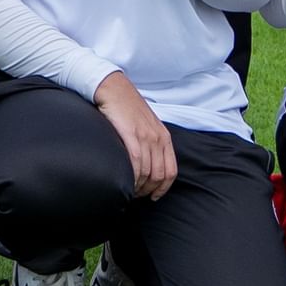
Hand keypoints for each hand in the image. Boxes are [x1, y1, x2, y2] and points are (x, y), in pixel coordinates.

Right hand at [93, 72, 176, 200]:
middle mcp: (158, 138)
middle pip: (159, 175)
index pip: (171, 171)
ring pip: (148, 173)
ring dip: (139, 186)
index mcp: (164, 137)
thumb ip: (152, 142)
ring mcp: (146, 137)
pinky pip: (136, 164)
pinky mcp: (131, 135)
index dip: (163, 188)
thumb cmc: (127, 107)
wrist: (114, 89)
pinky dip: (132, 177)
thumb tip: (149, 164)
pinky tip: (125, 180)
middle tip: (137, 195)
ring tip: (129, 190)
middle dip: (149, 190)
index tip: (154, 196)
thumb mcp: (147, 125)